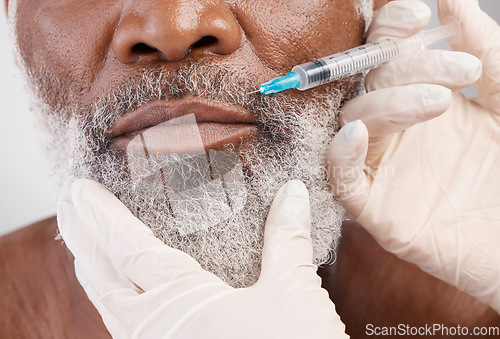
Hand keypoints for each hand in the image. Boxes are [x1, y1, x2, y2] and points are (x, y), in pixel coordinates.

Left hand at [57, 179, 347, 337]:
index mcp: (183, 302)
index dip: (101, 216)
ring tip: (80, 245)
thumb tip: (293, 192)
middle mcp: (157, 329)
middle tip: (66, 204)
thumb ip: (287, 239)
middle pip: (104, 277)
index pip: (128, 248)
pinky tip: (119, 297)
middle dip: (81, 237)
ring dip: (92, 270)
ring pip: (109, 306)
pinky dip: (112, 302)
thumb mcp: (293, 293)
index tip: (79, 189)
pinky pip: (125, 328)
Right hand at [328, 0, 499, 310]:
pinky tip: (355, 136)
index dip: (392, 29)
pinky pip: (342, 180)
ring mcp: (382, 166)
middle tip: (461, 69)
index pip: (388, 53)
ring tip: (439, 103)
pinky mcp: (374, 208)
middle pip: (370, 83)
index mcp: (422, 95)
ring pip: (353, 123)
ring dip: (386, 105)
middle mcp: (396, 127)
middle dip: (406, 67)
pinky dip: (340, 156)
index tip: (419, 15)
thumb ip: (485, 49)